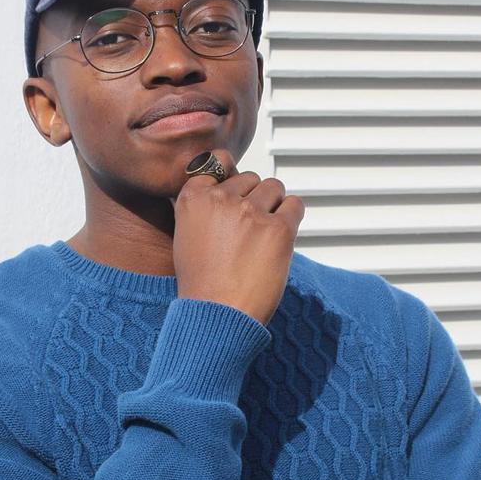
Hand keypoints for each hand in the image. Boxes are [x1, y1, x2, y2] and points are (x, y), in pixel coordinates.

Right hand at [168, 149, 305, 325]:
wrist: (217, 316)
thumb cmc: (202, 282)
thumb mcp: (186, 235)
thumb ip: (202, 206)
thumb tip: (229, 178)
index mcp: (192, 198)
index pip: (218, 163)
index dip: (230, 180)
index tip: (233, 198)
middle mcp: (220, 199)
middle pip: (251, 178)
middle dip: (254, 198)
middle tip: (249, 231)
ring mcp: (251, 212)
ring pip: (273, 187)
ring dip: (273, 206)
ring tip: (264, 235)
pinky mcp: (278, 229)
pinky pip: (295, 205)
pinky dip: (292, 216)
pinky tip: (281, 237)